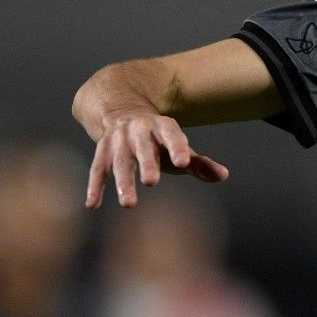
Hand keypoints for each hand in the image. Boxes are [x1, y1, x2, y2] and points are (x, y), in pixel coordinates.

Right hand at [84, 110, 228, 208]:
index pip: (172, 134)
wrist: (122, 111)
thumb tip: (223, 175)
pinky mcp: (102, 150)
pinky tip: (92, 205)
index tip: (183, 163)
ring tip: (129, 205)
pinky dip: (94, 186)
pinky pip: (96, 168)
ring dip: (122, 181)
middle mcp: (138, 130)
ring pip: (119, 160)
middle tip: (152, 182)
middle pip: (143, 146)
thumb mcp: (177, 147)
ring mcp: (118, 139)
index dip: (177, 147)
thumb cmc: (158, 139)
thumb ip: (199, 163)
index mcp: (161, 126)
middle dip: (147, 163)